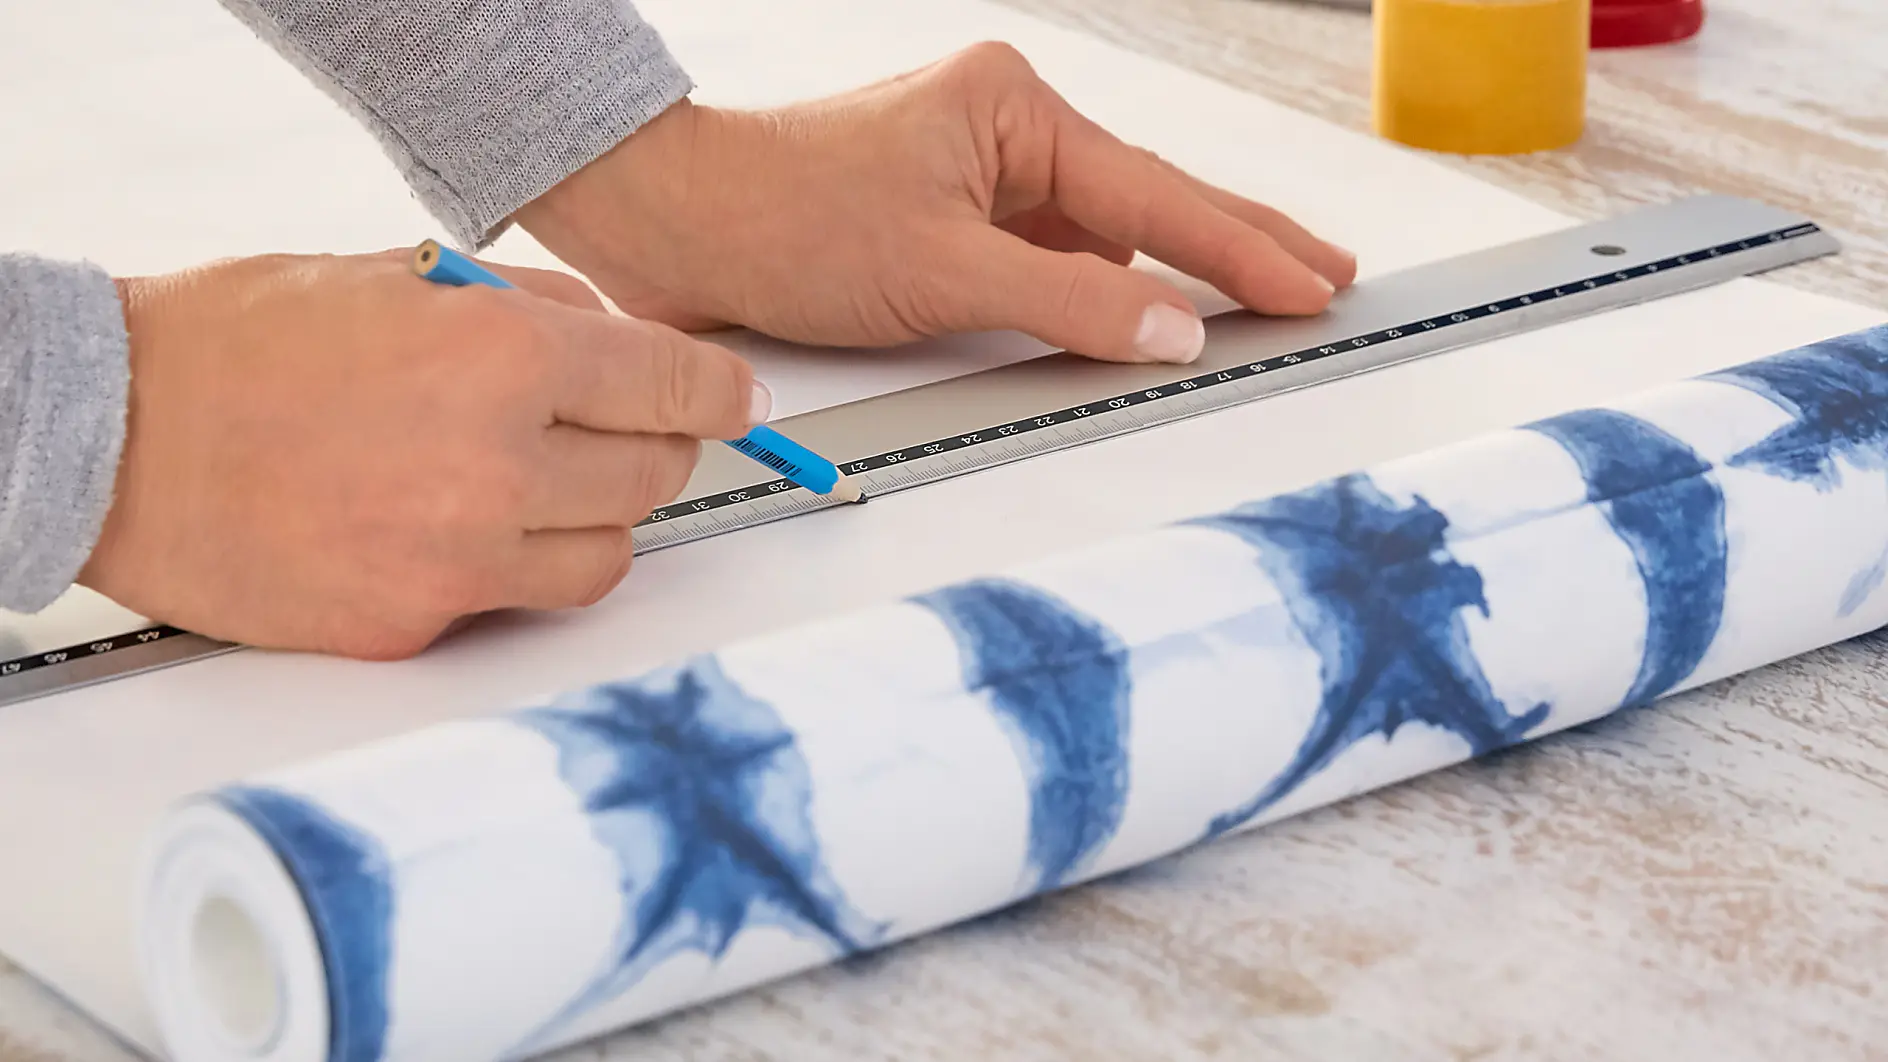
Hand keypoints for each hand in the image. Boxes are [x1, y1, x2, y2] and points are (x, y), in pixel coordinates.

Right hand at [80, 251, 762, 659]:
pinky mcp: (415, 624)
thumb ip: (531, 309)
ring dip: (596, 518)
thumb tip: (623, 341)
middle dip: (652, 446)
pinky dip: (514, 568)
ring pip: (608, 557)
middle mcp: (494, 466)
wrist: (113, 440)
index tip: (734, 402)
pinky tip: (460, 526)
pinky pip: (518, 603)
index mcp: (500, 358)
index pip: (680, 386)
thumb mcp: (402, 278)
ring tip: (533, 482)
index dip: (722, 393)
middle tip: (617, 429)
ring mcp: (456, 558)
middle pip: (657, 477)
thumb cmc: (236, 346)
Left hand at [516, 42, 1355, 365]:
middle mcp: (1007, 133)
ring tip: (1260, 304)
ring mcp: (980, 176)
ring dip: (1163, 280)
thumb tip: (1174, 330)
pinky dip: (1092, 298)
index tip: (1317, 285)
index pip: (1153, 197)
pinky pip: (1047, 262)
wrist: (674, 226)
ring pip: (1099, 239)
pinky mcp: (951, 219)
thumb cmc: (784, 219)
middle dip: (1239, 242)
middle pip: (1148, 201)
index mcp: (1015, 112)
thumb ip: (1068, 305)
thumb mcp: (940, 272)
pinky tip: (1135, 326)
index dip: (1241, 250)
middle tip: (1329, 274)